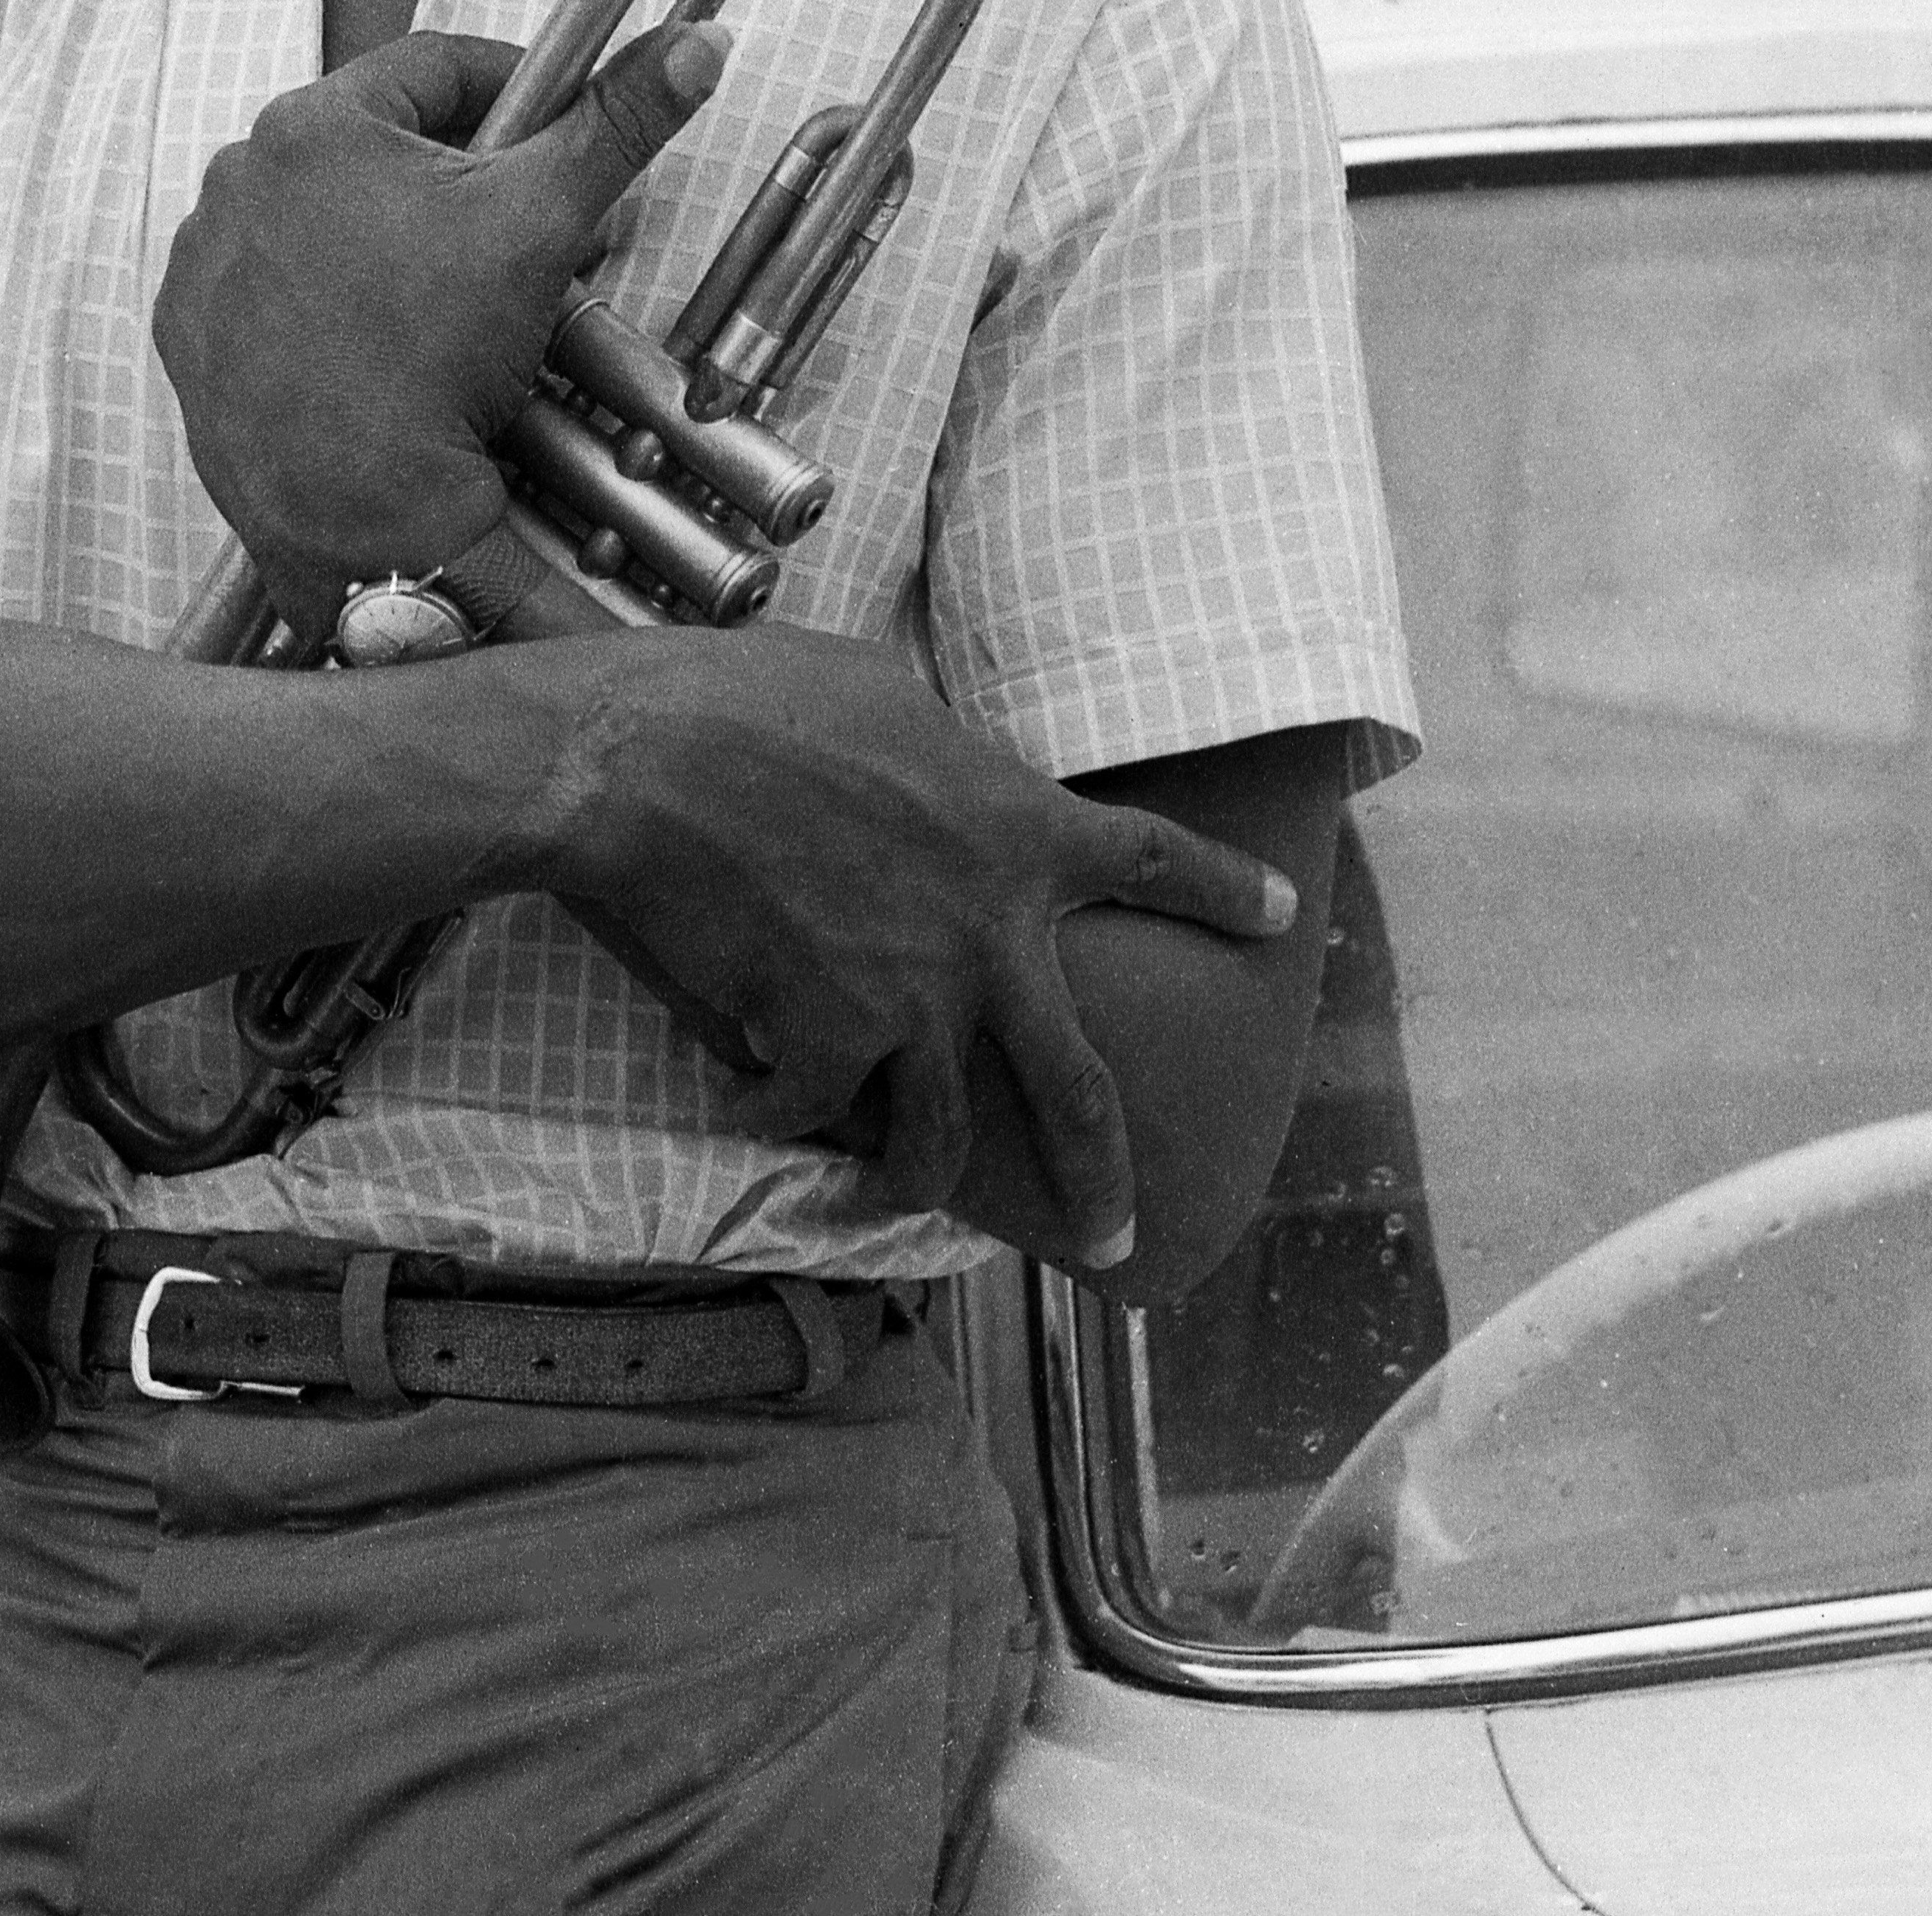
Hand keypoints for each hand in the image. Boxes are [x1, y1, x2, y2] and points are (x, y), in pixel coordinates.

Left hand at [153, 21, 726, 642]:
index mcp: (309, 127)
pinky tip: (387, 343)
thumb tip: (694, 50)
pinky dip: (332, 303)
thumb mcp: (546, 220)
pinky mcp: (192, 340)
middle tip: (525, 227)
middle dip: (462, 176)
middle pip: (379, 146)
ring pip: (326, 220)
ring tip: (461, 296)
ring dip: (394, 239)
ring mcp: (205, 266)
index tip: (556, 120)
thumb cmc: (432, 364)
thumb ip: (619, 122)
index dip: (516, 86)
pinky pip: (276, 292)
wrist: (358, 520)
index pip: (434, 67)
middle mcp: (236, 183)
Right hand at [525, 627, 1299, 1271]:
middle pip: (1079, 1092)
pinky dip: (774, 1113)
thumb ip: (940, 758)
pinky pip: (810, 1111)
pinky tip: (744, 1104)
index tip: (1285, 916)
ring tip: (893, 1198)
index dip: (1227, 890)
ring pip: (936, 1143)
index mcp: (1016, 828)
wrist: (647, 764)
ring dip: (910, 1186)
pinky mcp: (821, 1044)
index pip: (1155, 861)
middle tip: (1118, 1236)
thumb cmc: (751, 697)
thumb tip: (941, 773)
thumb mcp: (882, 696)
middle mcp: (987, 934)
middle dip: (1102, 1181)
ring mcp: (910, 1002)